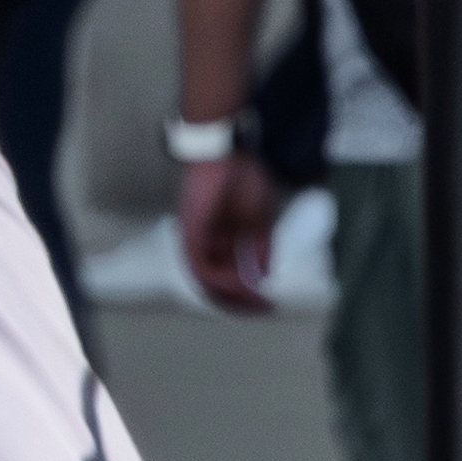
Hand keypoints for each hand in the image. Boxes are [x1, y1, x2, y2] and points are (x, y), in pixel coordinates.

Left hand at [175, 152, 283, 313]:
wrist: (227, 152)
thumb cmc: (242, 178)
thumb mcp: (260, 220)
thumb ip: (262, 249)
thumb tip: (265, 276)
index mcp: (221, 240)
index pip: (230, 277)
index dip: (249, 295)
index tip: (270, 304)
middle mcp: (206, 245)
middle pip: (217, 286)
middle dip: (241, 301)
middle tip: (264, 308)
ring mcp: (196, 240)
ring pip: (208, 282)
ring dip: (232, 294)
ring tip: (255, 299)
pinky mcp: (190, 234)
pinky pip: (200, 267)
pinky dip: (221, 280)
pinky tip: (241, 284)